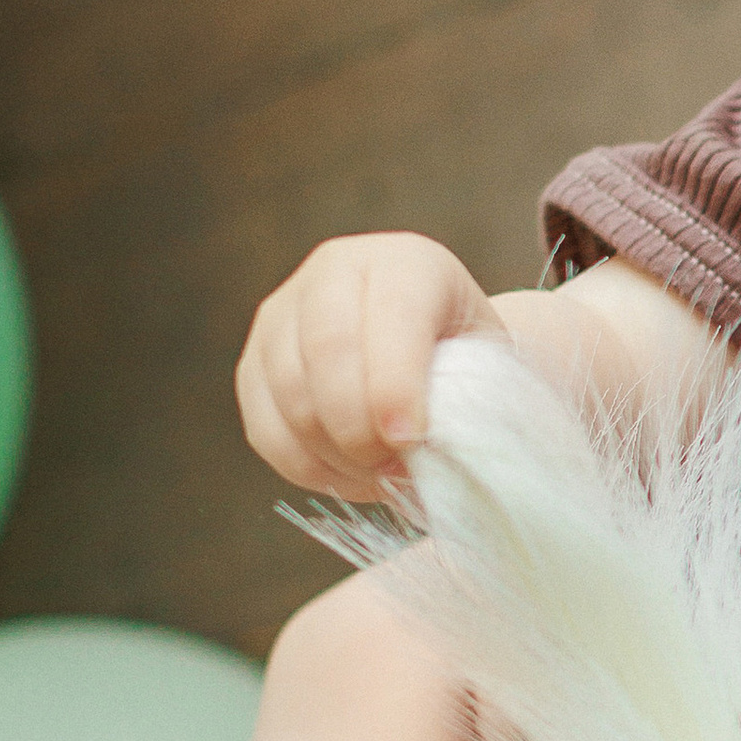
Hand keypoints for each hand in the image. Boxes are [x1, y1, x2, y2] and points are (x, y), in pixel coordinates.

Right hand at [236, 229, 502, 497]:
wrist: (434, 359)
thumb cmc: (468, 367)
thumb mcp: (488, 373)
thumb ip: (467, 406)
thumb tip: (430, 462)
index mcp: (405, 262)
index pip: (391, 314)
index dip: (395, 384)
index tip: (410, 439)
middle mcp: (333, 272)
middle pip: (326, 350)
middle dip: (359, 427)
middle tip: (395, 469)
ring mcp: (282, 316)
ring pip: (290, 394)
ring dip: (336, 454)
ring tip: (383, 475)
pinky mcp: (252, 365)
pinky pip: (267, 430)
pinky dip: (308, 468)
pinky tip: (352, 478)